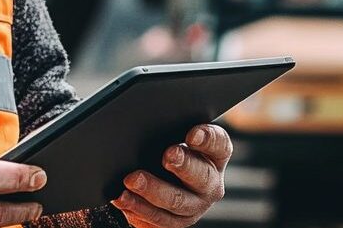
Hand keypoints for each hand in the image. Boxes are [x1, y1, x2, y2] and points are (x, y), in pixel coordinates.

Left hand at [110, 124, 231, 227]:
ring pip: (177, 202)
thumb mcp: (170, 136)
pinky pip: (159, 220)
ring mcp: (195, 206)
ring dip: (152, 191)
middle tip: (167, 156)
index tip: (192, 134)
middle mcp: (210, 183)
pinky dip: (139, 210)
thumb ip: (166, 130)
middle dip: (183, 165)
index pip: (219, 144)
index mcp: (214, 156)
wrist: (156, 178)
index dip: (207, 139)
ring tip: (130, 181)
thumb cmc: (164, 148)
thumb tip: (143, 124)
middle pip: (201, 176)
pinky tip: (123, 199)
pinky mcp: (176, 222)